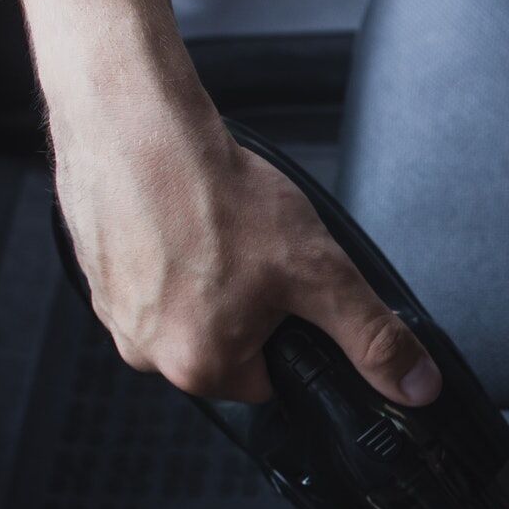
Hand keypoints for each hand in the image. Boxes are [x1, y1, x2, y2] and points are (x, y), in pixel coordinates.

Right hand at [51, 107, 440, 405]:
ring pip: (186, 307)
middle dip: (248, 303)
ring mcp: (113, 308)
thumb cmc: (214, 193)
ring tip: (215, 228)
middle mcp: (144, 350)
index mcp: (198, 367)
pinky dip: (168, 248)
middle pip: (227, 346)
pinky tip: (180, 215)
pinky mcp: (93, 266)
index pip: (271, 379)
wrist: (135, 122)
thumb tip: (414, 386)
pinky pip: (148, 272)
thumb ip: (372, 337)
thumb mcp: (319, 273)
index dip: (292, 332)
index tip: (288, 291)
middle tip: (251, 251)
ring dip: (207, 274)